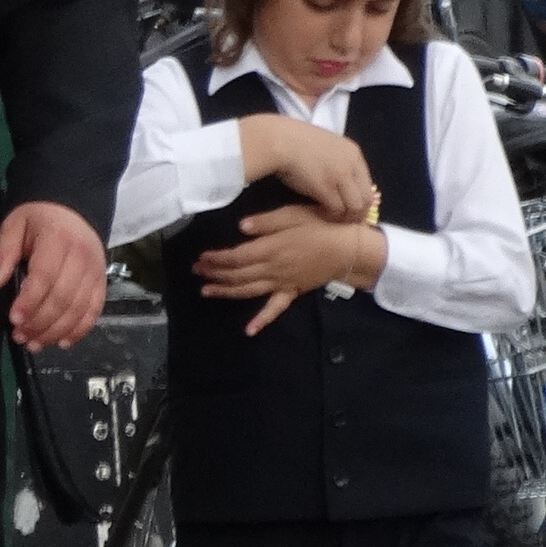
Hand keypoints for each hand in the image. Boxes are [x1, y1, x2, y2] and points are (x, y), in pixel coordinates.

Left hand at [0, 201, 108, 350]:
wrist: (72, 209)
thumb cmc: (38, 218)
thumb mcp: (14, 226)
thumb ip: (3, 254)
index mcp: (58, 239)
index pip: (45, 276)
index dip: (30, 301)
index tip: (13, 319)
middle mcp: (82, 257)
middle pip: (63, 297)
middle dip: (40, 322)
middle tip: (19, 336)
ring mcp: (96, 271)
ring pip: (79, 309)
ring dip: (56, 331)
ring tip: (34, 343)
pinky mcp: (102, 282)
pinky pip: (94, 311)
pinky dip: (79, 330)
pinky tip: (61, 342)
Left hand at [195, 204, 384, 334]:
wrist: (349, 249)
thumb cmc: (321, 226)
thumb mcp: (294, 215)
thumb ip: (266, 223)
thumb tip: (241, 227)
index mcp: (270, 249)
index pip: (236, 257)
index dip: (216, 259)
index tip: (201, 257)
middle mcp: (272, 269)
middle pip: (238, 274)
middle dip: (214, 273)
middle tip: (196, 271)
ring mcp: (282, 283)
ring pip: (248, 290)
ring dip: (226, 292)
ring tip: (206, 291)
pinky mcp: (292, 291)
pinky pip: (275, 308)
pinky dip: (262, 320)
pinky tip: (249, 330)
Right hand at [240, 115, 375, 222]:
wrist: (278, 140)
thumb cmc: (292, 140)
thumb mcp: (322, 146)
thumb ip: (333, 159)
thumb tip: (334, 177)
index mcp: (352, 152)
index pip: (367, 182)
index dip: (360, 199)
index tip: (350, 208)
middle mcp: (352, 164)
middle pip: (366, 197)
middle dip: (357, 213)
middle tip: (344, 221)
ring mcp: (340, 177)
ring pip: (355, 206)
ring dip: (344, 217)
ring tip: (332, 221)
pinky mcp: (326, 189)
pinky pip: (337, 209)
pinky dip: (331, 217)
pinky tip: (321, 217)